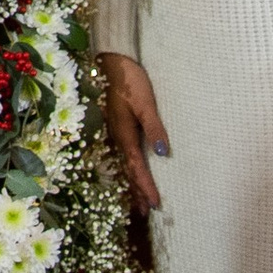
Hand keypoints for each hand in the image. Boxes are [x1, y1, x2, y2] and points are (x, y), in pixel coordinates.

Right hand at [101, 54, 168, 212]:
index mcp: (124, 134)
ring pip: (123, 164)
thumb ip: (154, 127)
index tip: (156, 204)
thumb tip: (163, 152)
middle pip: (128, 171)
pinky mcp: (115, 125)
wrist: (110, 61)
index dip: (146, 187)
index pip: (136, 168)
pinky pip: (121, 154)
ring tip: (137, 201)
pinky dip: (127, 169)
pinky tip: (129, 170)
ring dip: (131, 183)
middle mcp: (117, 137)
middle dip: (137, 191)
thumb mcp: (145, 102)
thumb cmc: (129, 80)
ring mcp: (114, 132)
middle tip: (146, 211)